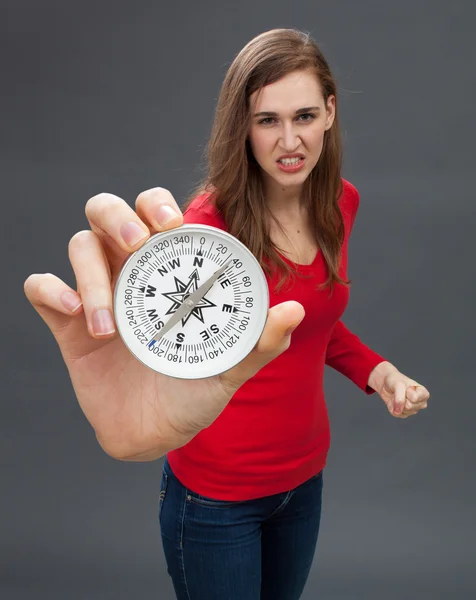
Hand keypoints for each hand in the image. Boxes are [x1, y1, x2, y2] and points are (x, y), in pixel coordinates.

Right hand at [24, 188, 304, 459]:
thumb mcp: (231, 368)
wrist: (154, 434)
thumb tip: (296, 310)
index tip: (173, 224)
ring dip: (91, 273)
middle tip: (138, 244)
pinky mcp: (65, 323)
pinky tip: (73, 312)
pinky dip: (51, 290)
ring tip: (110, 323)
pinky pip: (41, 288)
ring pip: (79, 246)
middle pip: (107, 211)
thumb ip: (261, 342)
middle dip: (118, 215)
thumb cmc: (194, 392)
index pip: (156, 213)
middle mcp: (131, 273)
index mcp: (168, 272)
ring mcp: (96, 295)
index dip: (158, 203)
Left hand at [370, 363, 429, 417]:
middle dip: (401, 399)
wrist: (386, 383)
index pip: (414, 399)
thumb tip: (398, 411)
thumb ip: (400, 397)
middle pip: (409, 407)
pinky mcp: (405, 414)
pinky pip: (397, 415)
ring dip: (396, 403)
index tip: (406, 387)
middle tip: (400, 392)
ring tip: (397, 395)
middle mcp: (421, 403)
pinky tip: (393, 401)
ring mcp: (413, 409)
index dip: (407, 392)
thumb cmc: (395, 381)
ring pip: (404, 412)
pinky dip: (392, 408)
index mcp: (424, 393)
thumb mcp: (398, 385)